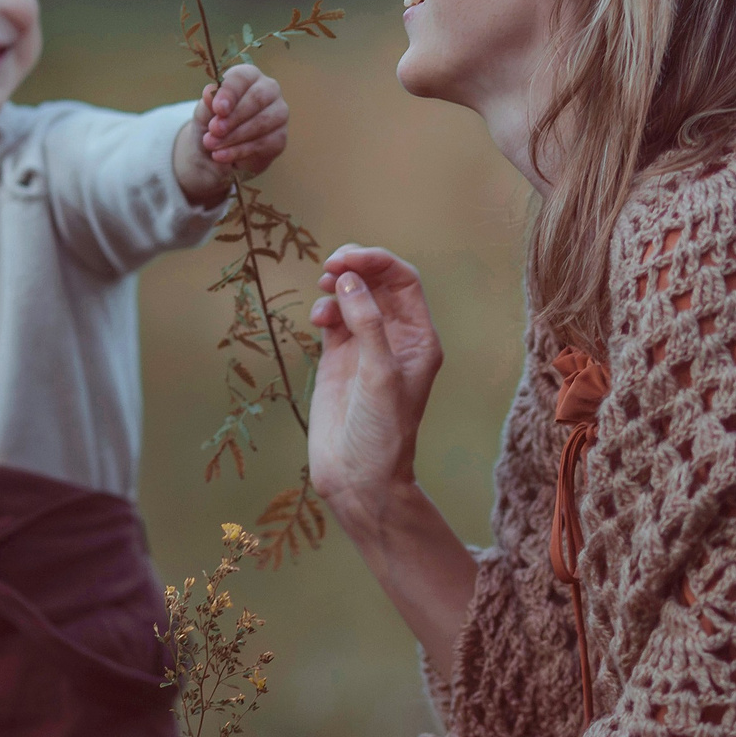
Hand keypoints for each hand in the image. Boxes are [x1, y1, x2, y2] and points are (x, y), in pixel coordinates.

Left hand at [177, 63, 288, 203]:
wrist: (217, 150)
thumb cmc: (213, 122)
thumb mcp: (204, 113)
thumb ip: (208, 103)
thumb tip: (209, 91)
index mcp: (248, 76)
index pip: (242, 78)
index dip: (229, 93)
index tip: (218, 109)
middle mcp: (268, 90)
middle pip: (256, 99)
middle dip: (232, 118)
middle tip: (213, 131)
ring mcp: (278, 113)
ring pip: (261, 123)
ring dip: (234, 136)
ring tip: (212, 145)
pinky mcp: (280, 137)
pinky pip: (264, 144)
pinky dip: (240, 151)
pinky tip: (222, 156)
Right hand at [307, 245, 443, 532]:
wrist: (357, 477)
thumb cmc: (381, 433)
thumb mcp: (380, 375)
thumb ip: (367, 324)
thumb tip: (349, 281)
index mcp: (418, 339)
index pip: (404, 282)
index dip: (378, 262)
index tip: (348, 259)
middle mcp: (395, 338)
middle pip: (378, 282)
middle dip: (356, 267)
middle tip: (330, 265)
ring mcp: (365, 347)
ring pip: (353, 296)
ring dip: (337, 285)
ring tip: (322, 287)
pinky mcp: (339, 359)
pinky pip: (333, 318)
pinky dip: (324, 309)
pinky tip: (317, 320)